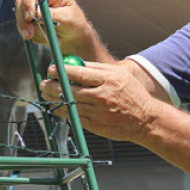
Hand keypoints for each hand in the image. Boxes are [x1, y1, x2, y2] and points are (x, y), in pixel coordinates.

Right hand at [15, 0, 105, 60]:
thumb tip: (34, 13)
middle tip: (29, 35)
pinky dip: (36, 37)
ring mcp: (34, 9)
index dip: (27, 3)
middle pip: (21, 4)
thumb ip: (50, 14)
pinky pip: (25, 30)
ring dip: (35, 32)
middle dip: (24, 21)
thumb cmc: (75, 23)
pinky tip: (48, 38)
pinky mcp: (31, 21)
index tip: (30, 17)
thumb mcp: (66, 18)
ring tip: (51, 38)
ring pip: (22, 19)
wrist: (75, 37)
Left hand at [42, 61, 160, 143]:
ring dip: (54, 100)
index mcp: (108, 79)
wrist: (145, 120)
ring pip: (69, 105)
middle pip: (70, 89)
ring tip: (47, 95)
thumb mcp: (120, 75)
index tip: (51, 70)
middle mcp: (102, 95)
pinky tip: (58, 107)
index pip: (79, 73)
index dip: (62, 71)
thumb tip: (74, 63)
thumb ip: (98, 68)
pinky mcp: (96, 126)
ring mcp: (98, 112)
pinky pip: (75, 117)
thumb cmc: (132, 94)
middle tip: (44, 84)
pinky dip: (64, 112)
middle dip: (52, 86)